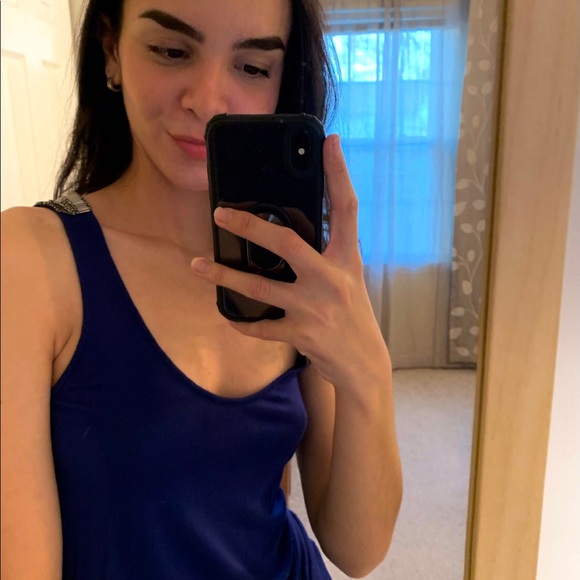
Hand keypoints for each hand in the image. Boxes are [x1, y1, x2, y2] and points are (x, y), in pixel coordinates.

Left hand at [192, 135, 390, 388]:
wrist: (364, 363)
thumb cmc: (352, 312)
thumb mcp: (347, 277)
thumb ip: (325, 253)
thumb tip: (288, 229)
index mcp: (347, 259)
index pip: (346, 208)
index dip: (339, 173)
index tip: (328, 142)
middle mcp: (332, 279)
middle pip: (286, 242)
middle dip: (249, 225)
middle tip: (219, 213)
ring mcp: (314, 308)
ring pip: (259, 287)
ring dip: (223, 276)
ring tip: (196, 265)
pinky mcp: (300, 334)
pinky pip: (258, 326)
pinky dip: (239, 320)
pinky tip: (224, 311)